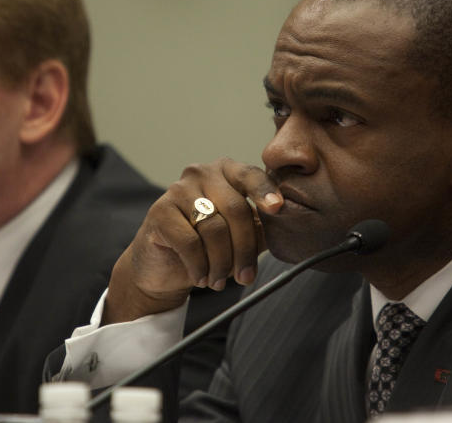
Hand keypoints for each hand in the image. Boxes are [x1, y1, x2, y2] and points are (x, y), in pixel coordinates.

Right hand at [104, 158, 282, 323]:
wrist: (163, 264)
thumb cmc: (208, 245)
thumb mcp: (241, 234)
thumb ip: (263, 225)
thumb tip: (291, 224)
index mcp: (226, 171)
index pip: (250, 175)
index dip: (265, 191)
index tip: (277, 207)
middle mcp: (201, 173)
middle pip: (235, 209)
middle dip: (244, 249)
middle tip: (246, 277)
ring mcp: (177, 189)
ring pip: (213, 228)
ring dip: (222, 263)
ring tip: (219, 281)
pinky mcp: (159, 211)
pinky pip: (190, 242)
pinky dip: (200, 266)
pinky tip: (201, 277)